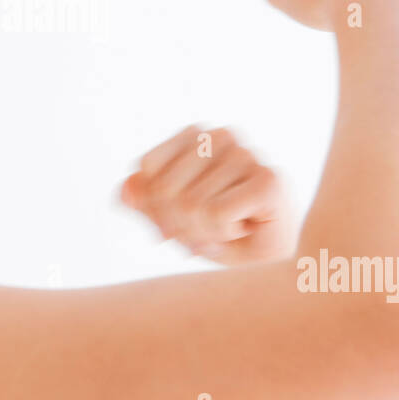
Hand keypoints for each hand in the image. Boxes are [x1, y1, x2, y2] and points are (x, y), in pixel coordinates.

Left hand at [119, 125, 296, 264]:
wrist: (273, 264)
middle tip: (208, 231)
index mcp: (195, 135)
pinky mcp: (267, 180)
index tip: (183, 217)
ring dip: (205, 233)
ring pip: (190, 206)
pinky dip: (223, 235)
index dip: (155, 205)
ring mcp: (247, 155)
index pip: (147, 167)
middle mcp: (221, 136)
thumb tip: (125, 189)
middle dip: (180, 224)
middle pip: (165, 189)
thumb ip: (145, 201)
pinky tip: (246, 227)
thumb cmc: (223, 235)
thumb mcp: (173, 219)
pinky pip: (215, 216)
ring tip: (231, 228)